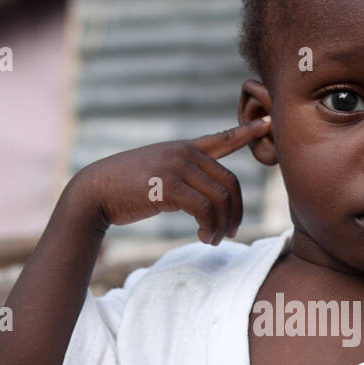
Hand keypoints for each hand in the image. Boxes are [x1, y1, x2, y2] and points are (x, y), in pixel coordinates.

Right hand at [69, 117, 271, 243]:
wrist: (95, 191)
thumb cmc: (125, 188)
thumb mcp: (158, 174)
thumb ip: (182, 178)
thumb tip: (203, 199)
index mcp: (184, 148)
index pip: (222, 139)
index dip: (247, 132)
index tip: (268, 124)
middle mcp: (185, 153)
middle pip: (230, 182)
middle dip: (236, 211)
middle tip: (230, 233)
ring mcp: (177, 167)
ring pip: (221, 198)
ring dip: (222, 225)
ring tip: (213, 240)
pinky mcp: (169, 186)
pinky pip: (204, 209)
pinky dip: (209, 227)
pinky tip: (203, 238)